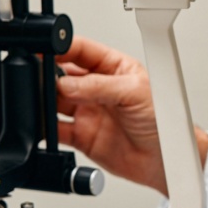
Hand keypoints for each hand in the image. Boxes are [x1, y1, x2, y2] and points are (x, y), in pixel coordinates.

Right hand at [55, 36, 207, 195]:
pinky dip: (45, 128)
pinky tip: (44, 125)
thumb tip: (67, 83)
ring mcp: (88, 111)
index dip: (60, 47)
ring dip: (44, 100)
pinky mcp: (81, 136)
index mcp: (113, 67)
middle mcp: (97, 88)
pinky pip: (56, 130)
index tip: (44, 49)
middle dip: (48, 73)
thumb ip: (99, 86)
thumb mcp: (135, 92)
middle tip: (40, 78)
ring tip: (40, 101)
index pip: (81, 50)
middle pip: (62, 74)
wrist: (167, 161)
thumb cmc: (164, 121)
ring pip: (55, 101)